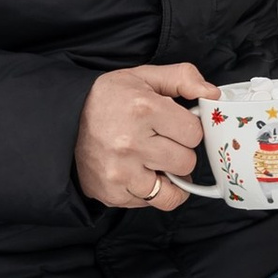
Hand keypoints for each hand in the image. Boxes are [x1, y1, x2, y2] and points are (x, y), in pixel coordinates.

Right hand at [76, 62, 214, 211]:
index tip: (172, 123)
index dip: (187, 127)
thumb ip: (183, 78)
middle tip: (160, 140)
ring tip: (153, 159)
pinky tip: (139, 172)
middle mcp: (131, 143)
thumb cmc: (109, 99)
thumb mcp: (144, 76)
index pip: (194, 132)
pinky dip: (151, 190)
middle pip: (187, 161)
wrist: (64, 122)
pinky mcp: (113, 193)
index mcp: (143, 109)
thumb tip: (213, 94)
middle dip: (178, 150)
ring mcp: (120, 172)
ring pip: (174, 189)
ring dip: (168, 175)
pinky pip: (152, 202)